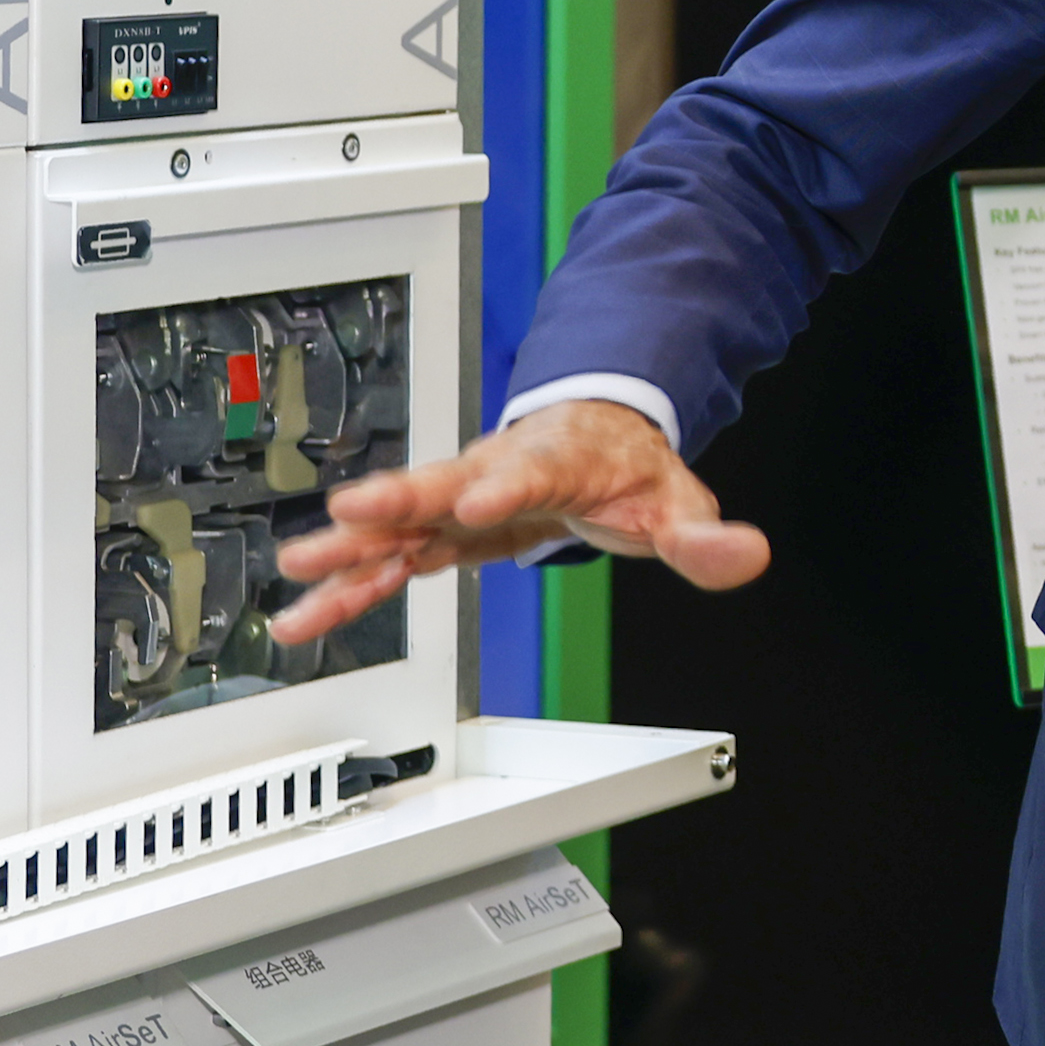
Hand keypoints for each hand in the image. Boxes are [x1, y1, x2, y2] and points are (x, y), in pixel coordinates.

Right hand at [268, 396, 770, 645]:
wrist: (594, 434)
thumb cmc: (626, 466)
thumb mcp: (678, 500)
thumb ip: (704, 536)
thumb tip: (745, 554)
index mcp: (556, 461)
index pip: (529, 474)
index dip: (503, 490)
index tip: (475, 504)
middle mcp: (495, 474)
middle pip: (441, 485)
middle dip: (395, 501)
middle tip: (347, 514)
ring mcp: (460, 499)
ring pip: (399, 523)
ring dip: (350, 550)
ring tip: (300, 577)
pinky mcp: (442, 529)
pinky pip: (391, 556)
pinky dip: (352, 583)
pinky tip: (310, 612)